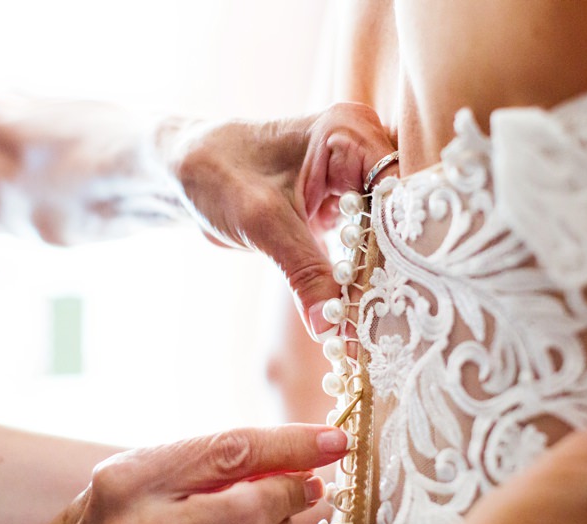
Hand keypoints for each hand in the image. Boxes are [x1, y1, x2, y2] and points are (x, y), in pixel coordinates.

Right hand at [13, 424, 349, 523]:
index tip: (333, 439)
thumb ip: (208, 463)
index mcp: (133, 481)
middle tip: (311, 482)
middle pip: (252, 508)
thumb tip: (290, 459)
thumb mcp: (143, 471)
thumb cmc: (108, 513)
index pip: (230, 452)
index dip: (291, 444)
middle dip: (293, 491)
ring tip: (275, 511)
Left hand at [171, 102, 395, 337]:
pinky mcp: (344, 210)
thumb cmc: (217, 173)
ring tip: (386, 325)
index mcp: (349, 132)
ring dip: (381, 277)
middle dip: (397, 266)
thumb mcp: (262, 222)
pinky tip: (365, 315)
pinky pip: (366, 247)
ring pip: (386, 236)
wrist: (184, 173)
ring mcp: (355, 183)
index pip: (397, 190)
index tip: (402, 293)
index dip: (403, 241)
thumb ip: (303, 271)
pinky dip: (363, 279)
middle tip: (398, 320)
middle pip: (399, 216)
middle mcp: (362, 151)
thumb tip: (333, 327)